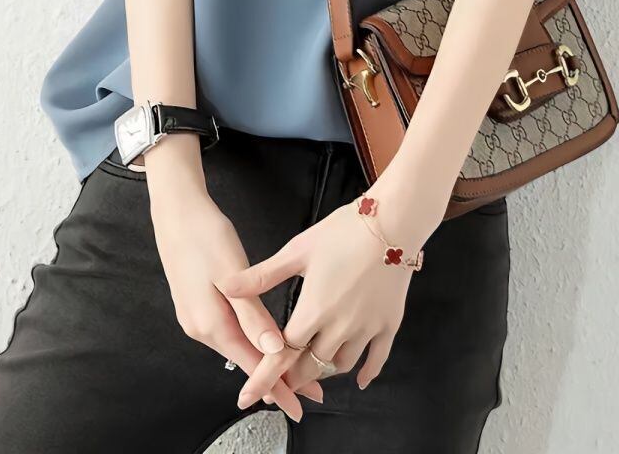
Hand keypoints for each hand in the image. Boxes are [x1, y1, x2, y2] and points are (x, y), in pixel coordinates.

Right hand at [147, 160, 320, 420]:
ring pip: (237, 347)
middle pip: (245, 361)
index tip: (301, 403)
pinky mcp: (197, 306)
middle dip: (276, 377)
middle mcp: (201, 329)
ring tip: (293, 368)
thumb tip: (274, 350)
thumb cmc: (205, 236)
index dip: (278, 386)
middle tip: (309, 388)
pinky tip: (263, 341)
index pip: (251, 365)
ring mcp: (196, 319)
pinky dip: (249, 343)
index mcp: (211, 324)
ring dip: (264, 359)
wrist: (176, 212)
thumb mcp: (231, 274)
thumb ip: (252, 314)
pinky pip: (229, 334)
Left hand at [217, 187, 438, 404]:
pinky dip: (367, 373)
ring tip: (311, 369)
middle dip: (292, 377)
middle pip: (311, 365)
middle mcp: (340, 327)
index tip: (247, 396)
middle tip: (280, 381)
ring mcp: (367, 328)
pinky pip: (377, 359)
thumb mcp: (298, 250)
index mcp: (314, 310)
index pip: (282, 353)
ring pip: (340, 364)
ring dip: (323, 370)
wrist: (393, 222)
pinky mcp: (389, 323)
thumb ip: (262, 275)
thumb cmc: (344, 231)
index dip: (264, 375)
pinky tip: (359, 381)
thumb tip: (225, 286)